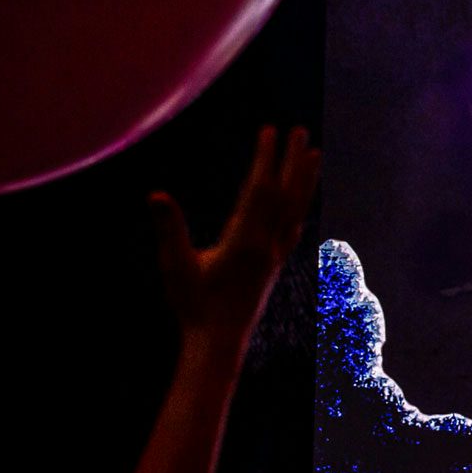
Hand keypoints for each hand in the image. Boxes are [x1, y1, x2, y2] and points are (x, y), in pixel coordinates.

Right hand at [151, 125, 319, 337]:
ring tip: (314, 154)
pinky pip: (293, 226)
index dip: (265, 158)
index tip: (270, 130)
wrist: (219, 343)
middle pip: (285, 194)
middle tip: (300, 130)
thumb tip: (157, 196)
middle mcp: (268, 246)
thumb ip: (169, 230)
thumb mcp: (176, 266)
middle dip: (292, 160)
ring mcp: (275, 256)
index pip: (260, 191)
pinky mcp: (275, 265)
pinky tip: (300, 198)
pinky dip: (299, 205)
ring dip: (304, 179)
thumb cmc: (193, 306)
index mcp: (245, 242)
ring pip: (295, 209)